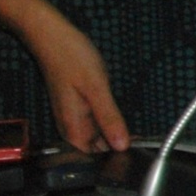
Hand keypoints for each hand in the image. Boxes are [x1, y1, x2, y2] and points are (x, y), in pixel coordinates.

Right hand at [0, 0, 128, 152]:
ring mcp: (74, 117)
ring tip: (134, 129)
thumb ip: (109, 118)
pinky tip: (119, 116)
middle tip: (142, 140)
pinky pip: (95, 121)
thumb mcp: (97, 88)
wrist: (53, 36)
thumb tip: (122, 145)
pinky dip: (108, 121)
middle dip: (117, 146)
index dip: (116, 158)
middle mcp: (71, 126)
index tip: (138, 152)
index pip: (95, 158)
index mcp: (73, 128)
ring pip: (97, 135)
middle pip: (97, 149)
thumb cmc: (71, 58)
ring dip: (114, 133)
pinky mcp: (77, 107)